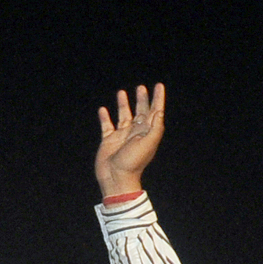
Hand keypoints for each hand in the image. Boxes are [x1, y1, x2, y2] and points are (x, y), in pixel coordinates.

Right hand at [94, 83, 165, 198]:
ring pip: (123, 115)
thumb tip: (159, 111)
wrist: (116, 177)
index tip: (159, 86)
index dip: (157, 98)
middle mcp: (135, 131)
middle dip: (141, 99)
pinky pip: (107, 125)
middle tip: (141, 87)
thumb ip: (155, 127)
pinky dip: (104, 117)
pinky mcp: (109, 140)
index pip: (154, 111)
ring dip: (123, 104)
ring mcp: (121, 135)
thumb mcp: (148, 143)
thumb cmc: (133, 162)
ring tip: (121, 92)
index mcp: (147, 132)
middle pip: (140, 111)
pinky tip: (102, 109)